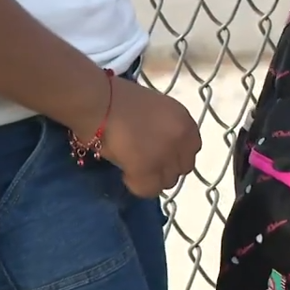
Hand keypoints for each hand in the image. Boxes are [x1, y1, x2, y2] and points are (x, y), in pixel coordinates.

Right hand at [100, 77, 201, 197]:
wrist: (98, 102)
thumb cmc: (119, 99)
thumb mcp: (157, 109)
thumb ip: (166, 128)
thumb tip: (161, 147)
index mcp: (185, 120)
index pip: (192, 149)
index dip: (175, 153)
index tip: (158, 152)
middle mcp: (182, 138)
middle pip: (183, 167)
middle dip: (166, 167)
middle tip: (145, 161)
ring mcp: (166, 156)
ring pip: (168, 181)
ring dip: (152, 177)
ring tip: (132, 166)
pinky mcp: (147, 170)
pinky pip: (149, 190)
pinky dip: (137, 185)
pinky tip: (125, 173)